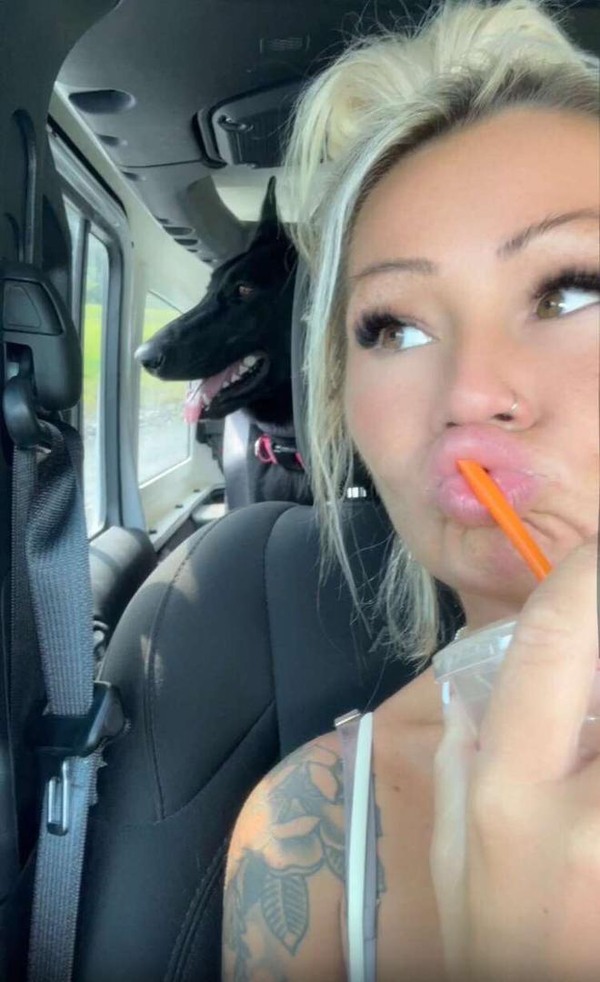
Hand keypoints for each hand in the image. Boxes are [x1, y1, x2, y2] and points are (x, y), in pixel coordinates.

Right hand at [430, 537, 599, 981]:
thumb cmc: (495, 933)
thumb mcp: (451, 837)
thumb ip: (468, 742)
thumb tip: (502, 664)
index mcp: (509, 789)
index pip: (554, 637)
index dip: (586, 572)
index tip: (595, 551)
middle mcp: (591, 811)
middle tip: (593, 662)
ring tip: (590, 727)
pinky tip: (598, 753)